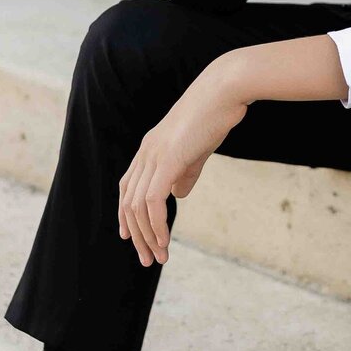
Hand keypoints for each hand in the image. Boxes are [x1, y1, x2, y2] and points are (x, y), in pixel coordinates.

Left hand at [118, 62, 248, 265]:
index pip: (127, 188)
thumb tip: (177, 195)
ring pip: (137, 207)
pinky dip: (156, 225)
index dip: (126, 215)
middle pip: (128, 203)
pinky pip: (153, 202)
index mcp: (150, 149)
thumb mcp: (197, 149)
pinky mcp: (167, 160)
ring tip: (160, 256)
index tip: (132, 239)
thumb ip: (185, 172)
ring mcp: (154, 156)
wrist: (224, 91)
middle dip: (137, 236)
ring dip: (147, 236)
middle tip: (149, 259)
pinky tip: (165, 240)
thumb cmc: (215, 115)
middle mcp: (145, 153)